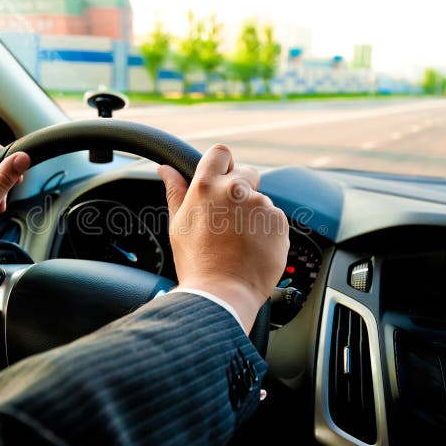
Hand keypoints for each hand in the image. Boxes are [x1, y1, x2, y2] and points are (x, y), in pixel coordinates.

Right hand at [158, 144, 288, 332]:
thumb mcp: (178, 224)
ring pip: (260, 200)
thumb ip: (176, 191)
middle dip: (242, 187)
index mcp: (206, 186)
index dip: (223, 164)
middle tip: (230, 216)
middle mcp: (235, 190)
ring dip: (253, 214)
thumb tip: (166, 169)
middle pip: (247, 172)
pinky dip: (267, 230)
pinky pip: (274, 219)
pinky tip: (253, 248)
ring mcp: (260, 205)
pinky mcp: (279, 222)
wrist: (222, 293)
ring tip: (239, 241)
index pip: (221, 152)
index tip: (222, 178)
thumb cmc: (196, 262)